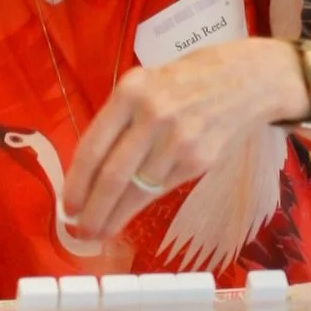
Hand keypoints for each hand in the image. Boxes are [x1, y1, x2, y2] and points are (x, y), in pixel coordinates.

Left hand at [63, 38, 307, 239]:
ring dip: (114, 215)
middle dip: (92, 210)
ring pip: (137, 189)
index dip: (76, 183)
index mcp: (130, 93)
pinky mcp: (198, 160)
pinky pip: (161, 188)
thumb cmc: (185, 81)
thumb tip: (88, 170)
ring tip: (99, 229)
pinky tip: (127, 214)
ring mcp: (178, 140)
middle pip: (113, 176)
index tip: (67, 206)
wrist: (244, 80)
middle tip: (79, 230)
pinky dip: (140, 205)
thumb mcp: (145, 84)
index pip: (93, 147)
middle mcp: (152, 115)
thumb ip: (119, 120)